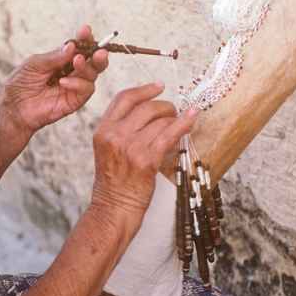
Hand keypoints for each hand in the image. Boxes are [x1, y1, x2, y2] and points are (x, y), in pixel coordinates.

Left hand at [1, 24, 108, 138]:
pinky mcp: (74, 101)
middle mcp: (72, 72)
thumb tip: (72, 46)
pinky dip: (78, 84)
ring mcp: (74, 86)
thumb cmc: (21, 84)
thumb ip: (54, 57)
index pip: (79, 47)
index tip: (86, 30)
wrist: (15, 107)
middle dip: (98, 54)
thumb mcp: (34, 64)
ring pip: (93, 75)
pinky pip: (86, 90)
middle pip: (93, 61)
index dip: (85, 39)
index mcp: (62, 59)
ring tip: (77, 62)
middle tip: (99, 51)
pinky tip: (63, 82)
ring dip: (87, 67)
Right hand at [91, 83, 197, 221]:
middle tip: (173, 111)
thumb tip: (151, 113)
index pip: (124, 99)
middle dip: (165, 106)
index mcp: (103, 131)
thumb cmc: (114, 183)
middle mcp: (115, 136)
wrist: (114, 208)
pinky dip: (184, 124)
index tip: (159, 87)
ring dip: (175, 118)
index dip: (144, 90)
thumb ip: (122, 131)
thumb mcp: (108, 151)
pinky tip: (192, 118)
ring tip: (181, 122)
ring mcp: (130, 147)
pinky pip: (170, 134)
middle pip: (146, 107)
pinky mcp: (146, 160)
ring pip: (160, 120)